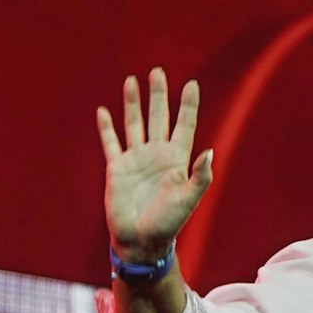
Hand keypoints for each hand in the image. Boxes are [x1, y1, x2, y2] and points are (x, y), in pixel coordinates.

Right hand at [98, 67, 212, 261]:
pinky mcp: (117, 168)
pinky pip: (111, 142)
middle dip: (159, 95)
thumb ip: (200, 176)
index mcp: (176, 160)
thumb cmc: (169, 223)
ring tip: (132, 81)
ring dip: (133, 103)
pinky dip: (106, 127)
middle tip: (158, 71)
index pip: (184, 125)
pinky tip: (103, 111)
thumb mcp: (189, 199)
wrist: (141, 240)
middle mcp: (156, 155)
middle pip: (158, 117)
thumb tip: (209, 152)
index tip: (192, 84)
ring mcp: (136, 159)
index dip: (187, 105)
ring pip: (134, 124)